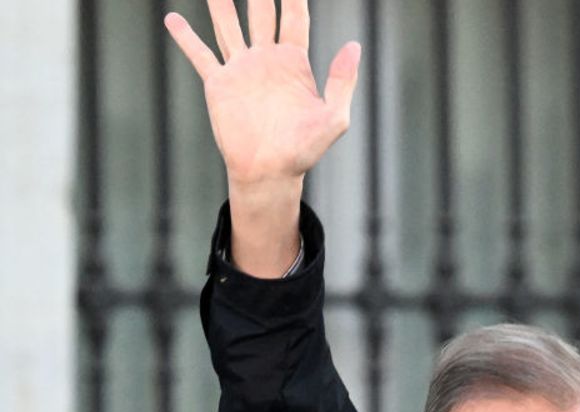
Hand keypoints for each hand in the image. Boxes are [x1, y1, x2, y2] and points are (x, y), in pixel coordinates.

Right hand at [164, 0, 360, 276]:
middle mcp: (267, 59)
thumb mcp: (334, 117)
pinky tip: (173, 19)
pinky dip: (186, 37)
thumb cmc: (305, 150)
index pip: (294, 16)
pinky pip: (200, 55)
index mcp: (294, 62)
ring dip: (221, 4)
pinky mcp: (219, 85)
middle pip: (261, 12)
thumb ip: (342, 81)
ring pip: (229, 25)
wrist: (270, 173)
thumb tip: (353, 45)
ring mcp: (241, 70)